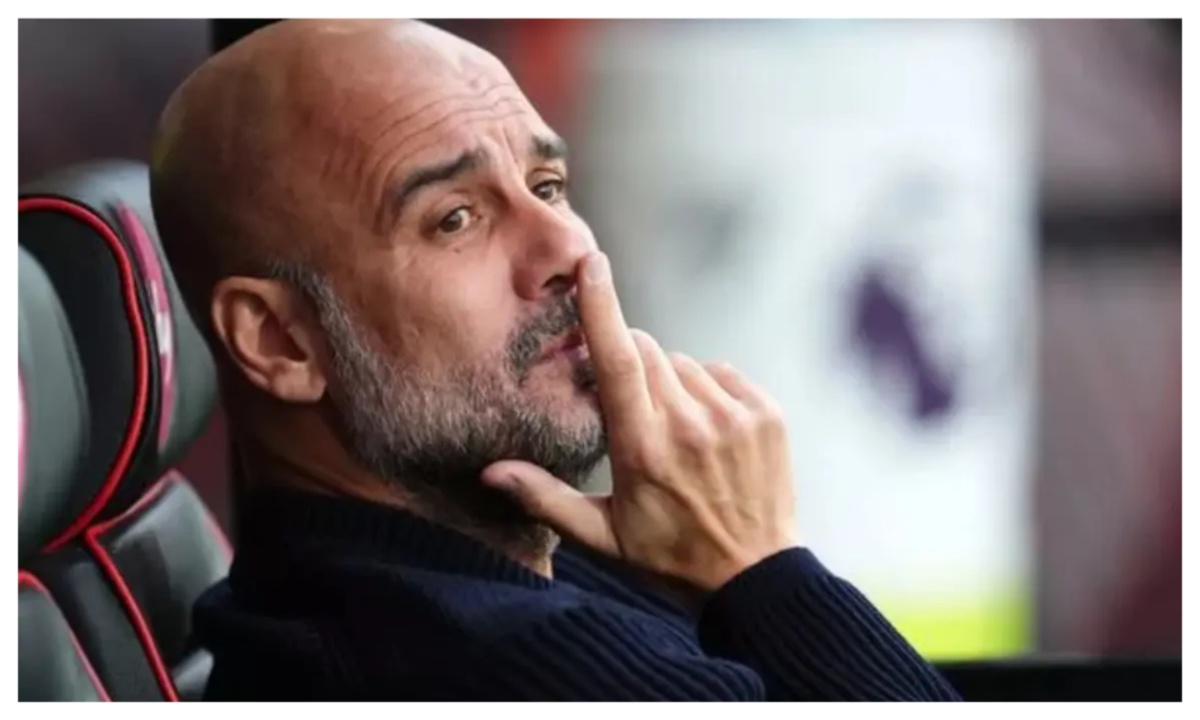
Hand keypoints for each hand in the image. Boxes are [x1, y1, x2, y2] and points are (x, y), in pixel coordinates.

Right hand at [483, 252, 797, 591]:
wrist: (755, 577)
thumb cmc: (669, 557)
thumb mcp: (602, 537)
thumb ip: (544, 497)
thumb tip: (490, 471)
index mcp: (643, 449)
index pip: (617, 360)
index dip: (601, 307)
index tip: (591, 264)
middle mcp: (691, 425)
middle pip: (646, 352)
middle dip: (628, 365)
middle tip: (632, 416)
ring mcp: (734, 417)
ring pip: (683, 363)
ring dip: (669, 383)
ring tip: (676, 437)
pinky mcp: (766, 414)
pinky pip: (721, 372)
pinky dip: (707, 390)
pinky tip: (707, 433)